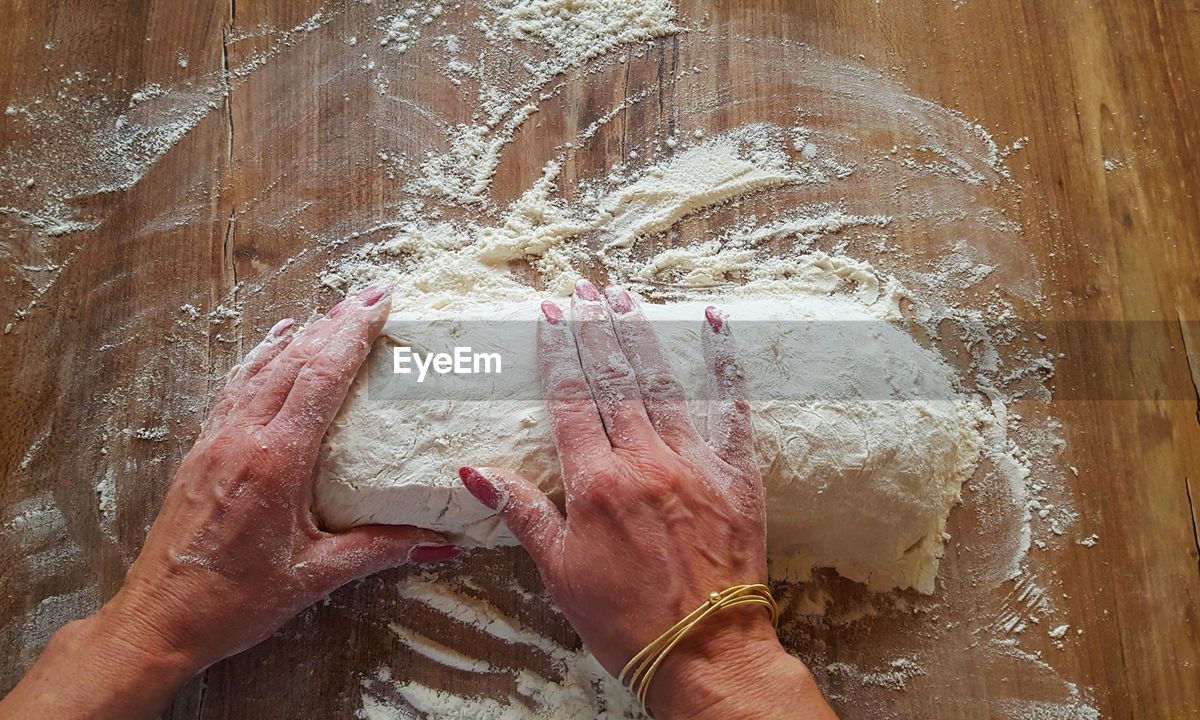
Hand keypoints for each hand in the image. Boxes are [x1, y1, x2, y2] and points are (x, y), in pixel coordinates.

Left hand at [0, 284, 457, 719]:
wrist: (157, 620)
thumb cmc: (232, 603)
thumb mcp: (313, 577)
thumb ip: (380, 550)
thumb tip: (443, 542)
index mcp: (274, 461)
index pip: (320, 378)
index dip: (352, 335)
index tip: (380, 303)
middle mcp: (242, 438)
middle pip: (294, 360)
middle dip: (337, 322)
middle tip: (374, 293)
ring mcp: (217, 440)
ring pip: (263, 366)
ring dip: (303, 333)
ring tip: (336, 309)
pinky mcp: (202, 450)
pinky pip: (237, 386)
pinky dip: (262, 355)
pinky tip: (276, 340)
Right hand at [459, 281, 835, 718]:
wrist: (705, 650)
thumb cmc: (625, 619)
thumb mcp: (559, 571)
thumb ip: (522, 511)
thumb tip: (473, 471)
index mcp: (596, 483)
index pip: (570, 400)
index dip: (558, 351)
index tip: (549, 313)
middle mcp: (644, 462)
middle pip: (615, 380)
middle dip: (596, 329)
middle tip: (585, 288)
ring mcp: (695, 464)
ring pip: (664, 385)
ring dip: (642, 336)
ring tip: (627, 297)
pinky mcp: (737, 475)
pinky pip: (732, 409)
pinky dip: (724, 365)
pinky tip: (716, 325)